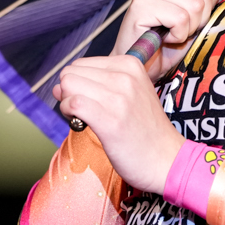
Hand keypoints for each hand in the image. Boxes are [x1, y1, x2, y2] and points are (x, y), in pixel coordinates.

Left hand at [52, 54, 186, 194]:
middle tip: (85, 110)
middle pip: (70, 73)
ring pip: (68, 85)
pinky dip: (69, 114)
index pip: (80, 64)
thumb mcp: (130, 94)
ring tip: (85, 118)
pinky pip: (73, 104)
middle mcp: (124, 76)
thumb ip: (95, 85)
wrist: (167, 160)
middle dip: (69, 92)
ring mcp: (118, 97)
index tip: (90, 100)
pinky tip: (81, 124)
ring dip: (68, 104)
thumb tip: (58, 86)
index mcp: (130, 64)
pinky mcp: (110, 120)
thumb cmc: (144, 130)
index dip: (77, 83)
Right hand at [117, 0, 224, 79]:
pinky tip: (164, 37)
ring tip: (171, 31)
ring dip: (189, 28)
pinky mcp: (142, 4)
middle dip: (200, 17)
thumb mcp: (201, 12)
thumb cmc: (170, 36)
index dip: (210, 3)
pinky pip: (181, 20)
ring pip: (195, 6)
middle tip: (180, 26)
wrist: (144, 64)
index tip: (190, 14)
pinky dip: (178, 35)